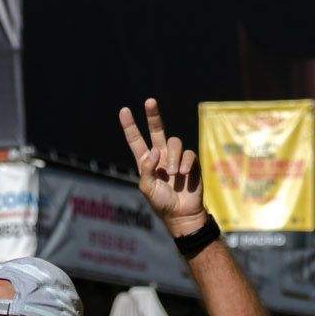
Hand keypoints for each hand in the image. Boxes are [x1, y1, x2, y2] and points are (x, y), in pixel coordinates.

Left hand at [118, 99, 205, 235]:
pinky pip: (188, 153)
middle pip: (156, 130)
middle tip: (149, 101)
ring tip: (173, 174)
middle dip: (153, 115)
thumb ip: (147, 169)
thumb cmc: (162, 203)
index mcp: (146, 162)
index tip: (124, 111)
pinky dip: (184, 163)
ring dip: (172, 157)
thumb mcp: (147, 188)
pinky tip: (183, 174)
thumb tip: (154, 150)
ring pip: (174, 142)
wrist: (182, 214)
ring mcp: (176, 158)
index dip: (130, 126)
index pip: (136, 140)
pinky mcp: (190, 162)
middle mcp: (161, 156)